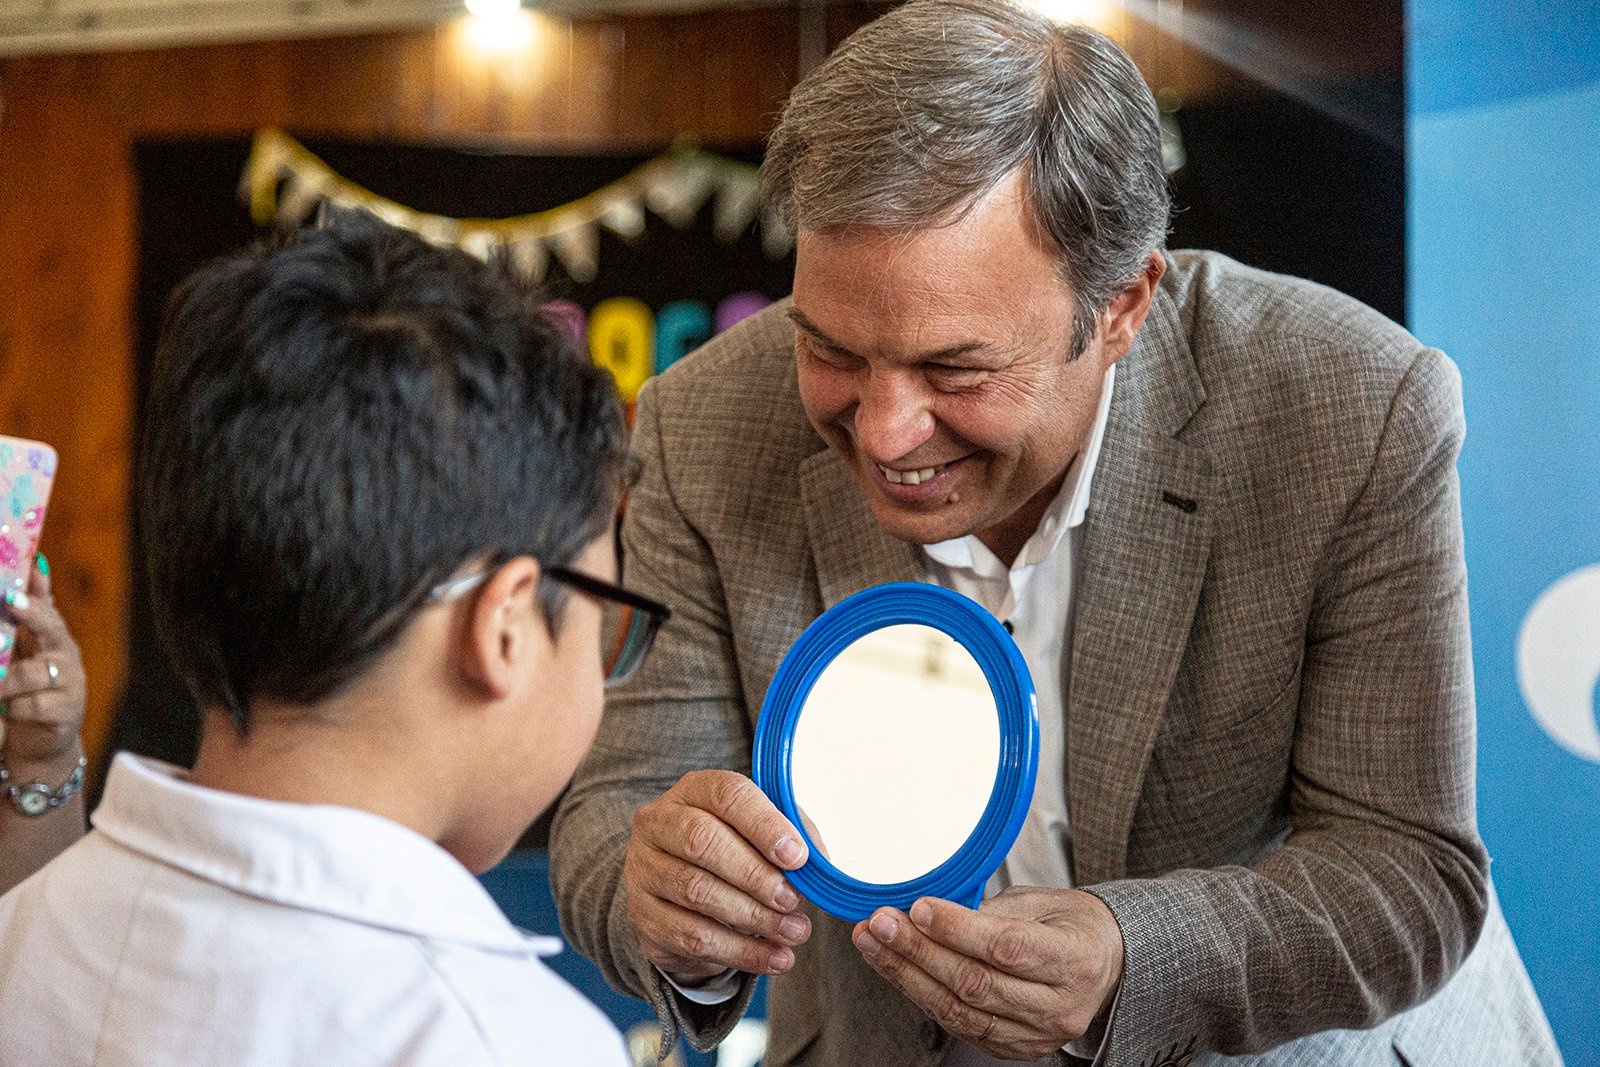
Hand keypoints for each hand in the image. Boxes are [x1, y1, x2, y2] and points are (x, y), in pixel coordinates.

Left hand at [0, 559, 86, 767]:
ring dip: (8, 680)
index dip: (39, 586)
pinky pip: (34, 704)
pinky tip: (11, 710)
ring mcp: (71, 684)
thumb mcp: (22, 657)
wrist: (41, 742)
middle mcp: (66, 656)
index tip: (31, 567)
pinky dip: (15, 707)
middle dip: (31, 613)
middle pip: (52, 627)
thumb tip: (32, 569)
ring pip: (34, 672)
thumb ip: (26, 621)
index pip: (47, 605)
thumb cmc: (28, 693)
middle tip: (11, 600)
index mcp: (54, 638)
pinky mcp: (66, 713)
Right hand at [624, 769, 811, 978]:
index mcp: (693, 790)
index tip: (797, 857)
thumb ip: (792, 836)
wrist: (681, 892)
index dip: (764, 825)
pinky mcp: (645, 916)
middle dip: (755, 874)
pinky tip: (774, 957)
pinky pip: (692, 937)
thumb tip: (814, 863)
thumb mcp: (763, 831)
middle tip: (793, 900)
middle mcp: (659, 823)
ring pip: (696, 891)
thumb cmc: (731, 850)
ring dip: (753, 917)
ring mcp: (644, 870)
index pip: (726, 795)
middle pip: (701, 840)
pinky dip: (741, 952)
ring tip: (793, 932)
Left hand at [852, 886, 1123, 1061]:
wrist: (1106, 967)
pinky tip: (898, 971)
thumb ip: (992, 910)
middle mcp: (1059, 1006)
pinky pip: (960, 1027)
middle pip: (976, 983)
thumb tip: (931, 909)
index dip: (957, 929)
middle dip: (919, 951)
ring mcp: (1037, 1035)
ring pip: (961, 1011)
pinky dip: (924, 997)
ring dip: (908, 976)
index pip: (1007, 947)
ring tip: (874, 944)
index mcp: (1074, 960)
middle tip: (880, 922)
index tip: (918, 907)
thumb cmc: (1073, 927)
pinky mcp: (1015, 1049)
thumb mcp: (1044, 902)